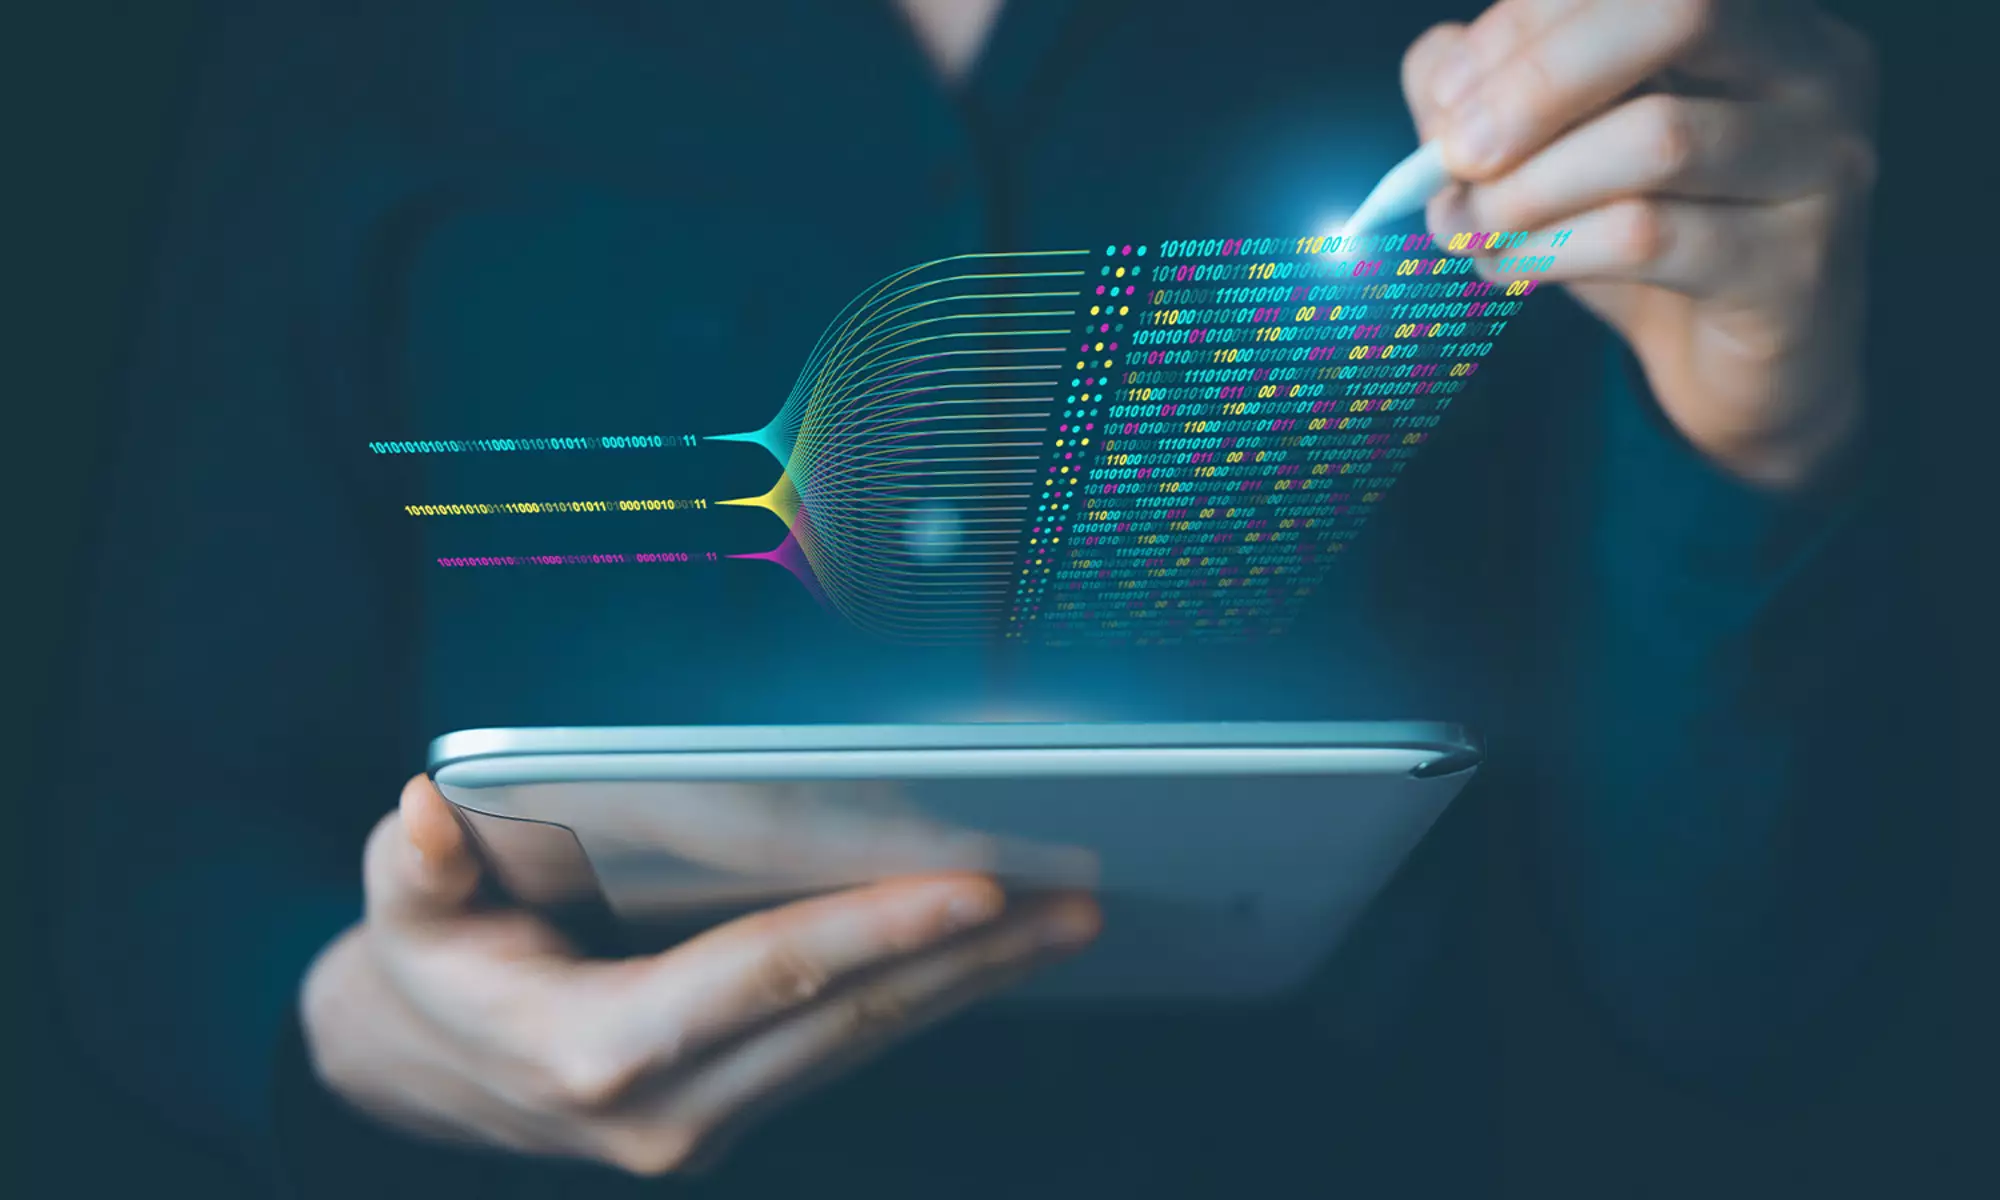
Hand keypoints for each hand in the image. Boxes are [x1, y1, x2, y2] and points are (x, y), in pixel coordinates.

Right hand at [300, 776, 1099, 1175]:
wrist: (419, 1072)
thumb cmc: (426, 970)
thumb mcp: (401, 913)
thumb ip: (418, 867)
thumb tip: (431, 811)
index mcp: (597, 1052)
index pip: (769, 975)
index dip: (876, 928)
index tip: (973, 888)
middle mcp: (668, 1108)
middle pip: (849, 1017)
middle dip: (967, 959)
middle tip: (1069, 900)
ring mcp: (706, 1125)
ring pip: (864, 1043)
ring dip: (967, 984)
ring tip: (1059, 922)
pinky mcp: (730, 1116)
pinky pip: (845, 1052)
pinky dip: (920, 999)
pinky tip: (980, 957)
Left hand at [1401, 0, 1879, 488]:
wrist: (1741, 370)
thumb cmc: (1647, 233)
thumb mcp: (1561, 148)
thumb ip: (1491, 91)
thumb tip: (1439, 74)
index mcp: (1758, 13)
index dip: (1526, 19)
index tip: (1448, 94)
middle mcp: (1815, 68)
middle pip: (1678, 10)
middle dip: (1539, 79)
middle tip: (1457, 153)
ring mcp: (1823, 165)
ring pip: (1657, 138)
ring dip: (1528, 187)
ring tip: (1468, 226)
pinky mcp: (1795, 267)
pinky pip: (1649, 238)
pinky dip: (1549, 250)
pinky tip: (1506, 266)